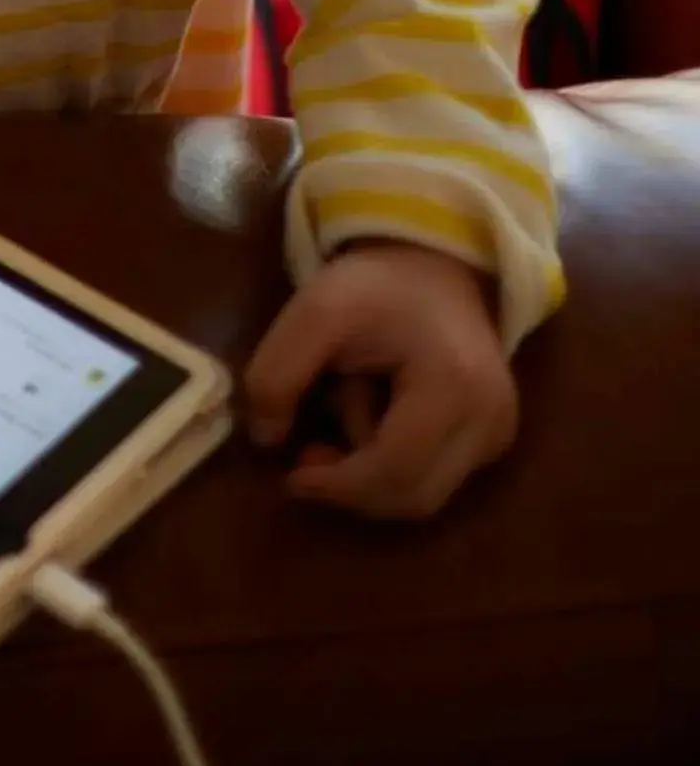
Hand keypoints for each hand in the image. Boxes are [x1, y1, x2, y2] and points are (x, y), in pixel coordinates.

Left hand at [242, 240, 518, 518]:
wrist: (434, 267)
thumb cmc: (375, 287)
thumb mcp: (312, 312)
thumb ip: (278, 374)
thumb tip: (267, 441)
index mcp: (455, 387)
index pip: (396, 470)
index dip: (338, 486)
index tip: (290, 477)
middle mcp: (491, 423)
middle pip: (414, 497)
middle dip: (352, 487)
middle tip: (307, 455)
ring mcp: (498, 435)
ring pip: (424, 495)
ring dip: (370, 474)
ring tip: (347, 408)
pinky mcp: (492, 440)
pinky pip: (435, 479)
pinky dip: (393, 467)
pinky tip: (373, 419)